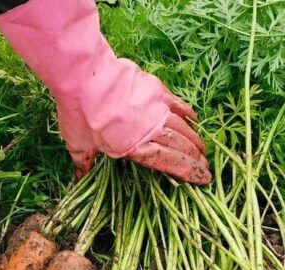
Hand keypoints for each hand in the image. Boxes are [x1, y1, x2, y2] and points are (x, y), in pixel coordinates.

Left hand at [0, 0, 210, 184]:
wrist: (84, 77)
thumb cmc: (79, 114)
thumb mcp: (78, 143)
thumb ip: (84, 161)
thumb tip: (79, 177)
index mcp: (135, 148)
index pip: (170, 163)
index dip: (189, 172)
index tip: (204, 179)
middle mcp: (152, 130)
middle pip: (180, 146)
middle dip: (196, 158)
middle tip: (206, 166)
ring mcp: (157, 108)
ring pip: (182, 127)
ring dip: (194, 139)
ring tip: (203, 149)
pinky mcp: (156, 89)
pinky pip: (177, 104)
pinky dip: (188, 113)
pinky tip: (194, 119)